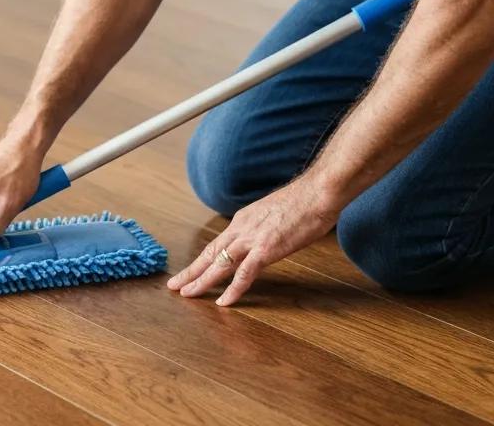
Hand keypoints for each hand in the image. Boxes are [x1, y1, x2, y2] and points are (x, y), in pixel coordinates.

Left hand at [167, 178, 340, 305]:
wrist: (319, 191)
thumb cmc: (305, 202)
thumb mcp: (275, 214)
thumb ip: (264, 227)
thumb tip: (263, 238)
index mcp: (243, 219)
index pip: (217, 244)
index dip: (203, 259)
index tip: (190, 270)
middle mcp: (242, 228)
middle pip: (210, 253)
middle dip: (191, 271)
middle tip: (174, 285)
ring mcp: (252, 239)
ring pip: (219, 264)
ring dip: (202, 281)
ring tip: (187, 294)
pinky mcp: (266, 249)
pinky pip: (244, 274)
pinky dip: (233, 290)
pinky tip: (223, 302)